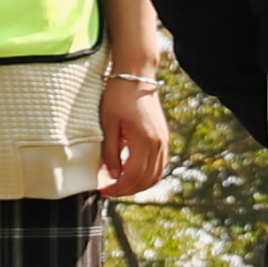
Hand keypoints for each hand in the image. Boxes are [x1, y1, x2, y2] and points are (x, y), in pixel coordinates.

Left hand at [99, 67, 173, 197]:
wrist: (135, 76)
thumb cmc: (118, 96)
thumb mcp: (108, 124)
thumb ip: (110, 152)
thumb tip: (112, 175)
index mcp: (145, 141)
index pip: (133, 176)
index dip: (118, 188)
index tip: (104, 190)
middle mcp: (158, 144)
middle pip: (147, 179)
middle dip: (128, 189)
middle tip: (110, 190)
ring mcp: (163, 141)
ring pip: (156, 174)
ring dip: (139, 183)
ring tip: (120, 184)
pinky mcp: (163, 137)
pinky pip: (159, 164)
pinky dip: (147, 174)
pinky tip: (132, 173)